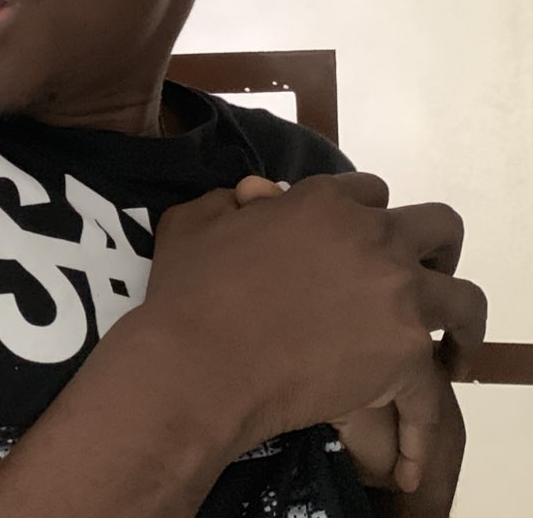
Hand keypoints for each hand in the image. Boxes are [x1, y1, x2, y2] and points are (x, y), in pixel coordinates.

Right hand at [139, 171, 484, 490]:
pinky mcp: (406, 358)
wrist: (199, 362)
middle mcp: (374, 238)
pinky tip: (411, 460)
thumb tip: (247, 201)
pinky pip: (434, 397)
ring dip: (458, 326)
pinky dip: (423, 430)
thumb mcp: (192, 222)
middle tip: (412, 280)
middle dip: (433, 250)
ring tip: (446, 352)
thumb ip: (226, 202)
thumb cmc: (188, 290)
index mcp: (324, 202)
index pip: (372, 194)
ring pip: (465, 302)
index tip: (356, 246)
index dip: (366, 218)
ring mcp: (398, 297)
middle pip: (438, 229)